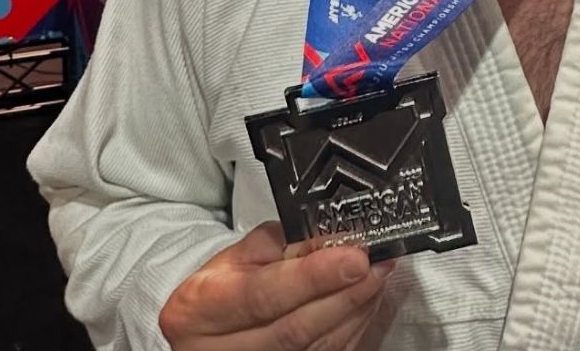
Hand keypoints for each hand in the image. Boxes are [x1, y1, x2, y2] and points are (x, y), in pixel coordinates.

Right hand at [160, 222, 392, 349]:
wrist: (206, 331)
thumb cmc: (224, 287)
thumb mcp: (240, 254)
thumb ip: (285, 244)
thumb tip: (332, 238)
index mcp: (201, 308)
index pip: (264, 294)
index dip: (313, 277)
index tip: (354, 257)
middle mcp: (221, 350)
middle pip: (295, 328)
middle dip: (346, 294)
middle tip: (377, 263)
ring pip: (316, 347)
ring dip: (355, 310)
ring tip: (377, 276)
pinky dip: (352, 328)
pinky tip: (365, 302)